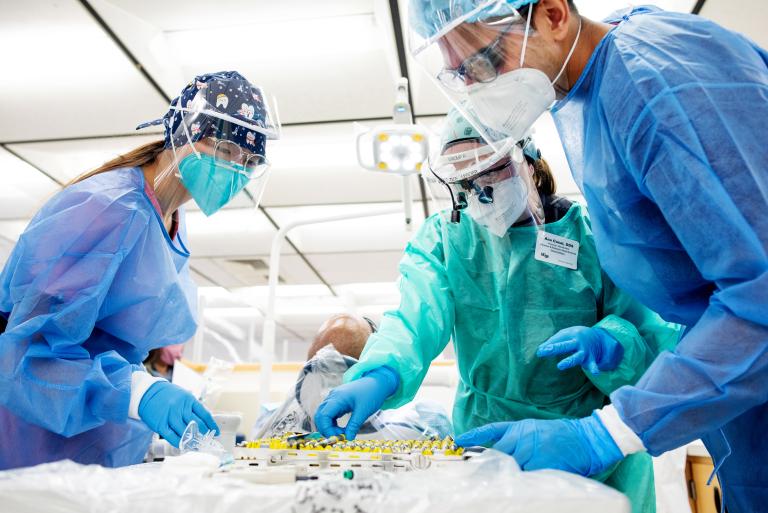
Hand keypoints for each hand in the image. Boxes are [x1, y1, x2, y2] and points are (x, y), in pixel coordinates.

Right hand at [138, 381, 218, 447]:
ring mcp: (170, 416)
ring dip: (192, 440)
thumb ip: (192, 407)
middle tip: (206, 441)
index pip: (204, 414)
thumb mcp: (183, 396)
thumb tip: (204, 423)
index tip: (216, 432)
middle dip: (203, 434)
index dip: (211, 425)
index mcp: (189, 399)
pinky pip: (172, 437)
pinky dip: (179, 442)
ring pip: (185, 432)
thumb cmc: (168, 395)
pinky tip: (184, 445)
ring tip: (197, 445)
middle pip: (196, 425)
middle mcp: (180, 407)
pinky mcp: (160, 424)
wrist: (148, 392)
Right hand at [314, 366, 398, 439]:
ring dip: (329, 427)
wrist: (377, 382)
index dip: (327, 429)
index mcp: (337, 398)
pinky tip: (342, 429)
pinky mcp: (337, 402)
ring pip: (323, 415)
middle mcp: (332, 397)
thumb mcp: (363, 411)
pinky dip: (333, 423)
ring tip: (343, 433)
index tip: (338, 438)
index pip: (323, 415)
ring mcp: (334, 399)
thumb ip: (354, 425)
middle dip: (326, 429)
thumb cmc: (371, 393)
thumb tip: (348, 439)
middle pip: (320, 416)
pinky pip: (329, 414)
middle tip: (339, 437)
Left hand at [455, 413, 623, 475]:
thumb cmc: (556, 433)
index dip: (475, 443)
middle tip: (474, 479)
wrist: (586, 440)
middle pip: (499, 458)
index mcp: (519, 430)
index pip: (492, 438)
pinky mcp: (546, 470)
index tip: (459, 445)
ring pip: (512, 470)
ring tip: (491, 488)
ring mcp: (535, 456)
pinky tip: (515, 491)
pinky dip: (521, 485)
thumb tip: (483, 445)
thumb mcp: (529, 426)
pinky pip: (528, 480)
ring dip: (504, 478)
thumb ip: (506, 434)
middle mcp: (524, 442)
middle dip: (488, 468)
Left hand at [537, 326, 623, 374]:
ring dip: (568, 361)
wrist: (598, 338)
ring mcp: (584, 351)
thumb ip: (553, 342)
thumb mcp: (565, 335)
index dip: (548, 345)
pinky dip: (594, 368)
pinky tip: (595, 372)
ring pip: (576, 357)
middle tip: (544, 351)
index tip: (539, 351)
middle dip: (555, 348)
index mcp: (569, 334)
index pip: (557, 340)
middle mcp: (577, 342)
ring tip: (560, 366)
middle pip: (565, 345)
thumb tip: (538, 351)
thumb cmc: (575, 336)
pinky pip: (592, 364)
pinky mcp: (590, 359)